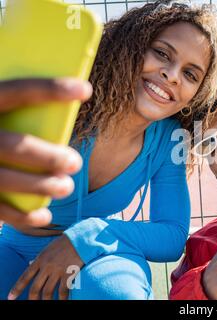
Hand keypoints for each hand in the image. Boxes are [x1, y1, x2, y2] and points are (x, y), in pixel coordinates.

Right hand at [0, 78, 90, 227]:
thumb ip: (20, 109)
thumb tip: (68, 103)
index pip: (14, 91)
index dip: (49, 89)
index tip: (86, 89)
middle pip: (11, 145)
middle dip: (47, 156)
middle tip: (75, 163)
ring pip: (3, 180)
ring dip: (40, 186)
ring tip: (66, 187)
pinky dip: (21, 216)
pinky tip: (45, 216)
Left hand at [8, 234, 83, 299]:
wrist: (80, 238)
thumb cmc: (64, 242)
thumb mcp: (48, 248)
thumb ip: (39, 257)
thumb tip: (29, 264)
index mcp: (40, 259)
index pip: (25, 277)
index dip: (17, 289)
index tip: (11, 297)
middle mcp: (47, 266)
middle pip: (35, 288)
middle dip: (32, 298)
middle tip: (32, 303)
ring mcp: (57, 271)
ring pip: (48, 292)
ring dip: (46, 300)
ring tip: (47, 304)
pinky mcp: (69, 273)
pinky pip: (63, 290)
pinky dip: (62, 298)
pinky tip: (62, 301)